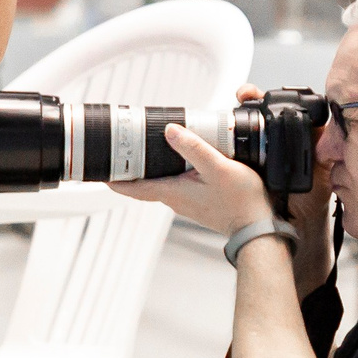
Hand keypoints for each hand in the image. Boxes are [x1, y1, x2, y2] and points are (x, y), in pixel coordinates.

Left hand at [111, 116, 275, 239]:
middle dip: (131, 167)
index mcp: (173, 193)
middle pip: (145, 183)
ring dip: (151, 167)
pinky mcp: (199, 200)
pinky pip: (177, 183)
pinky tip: (179, 159)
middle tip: (120, 149)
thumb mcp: (218, 168)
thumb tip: (170, 131)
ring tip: (145, 147)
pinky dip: (170, 170)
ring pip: (161, 182)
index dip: (115, 179)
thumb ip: (194, 148)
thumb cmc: (241, 201)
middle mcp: (175, 199)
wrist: (259, 226)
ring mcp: (187, 201)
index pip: (134, 187)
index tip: (98, 172)